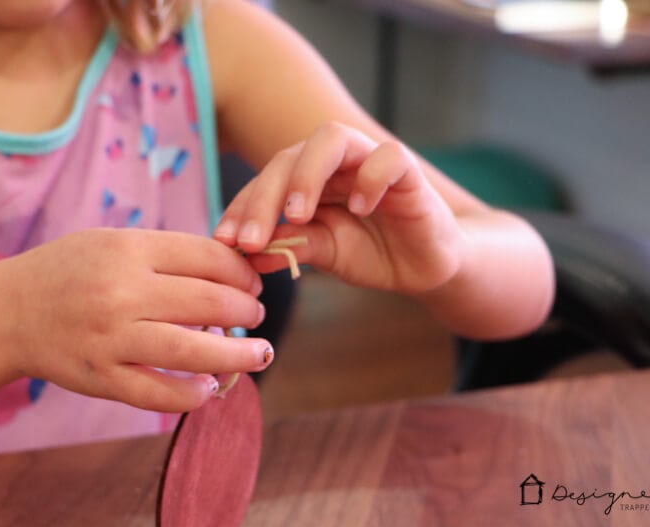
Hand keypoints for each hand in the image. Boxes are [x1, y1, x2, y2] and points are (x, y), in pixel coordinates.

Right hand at [0, 228, 271, 412]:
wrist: (8, 311)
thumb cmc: (70, 271)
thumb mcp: (113, 243)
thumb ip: (167, 254)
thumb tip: (232, 271)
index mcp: (129, 249)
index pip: (209, 258)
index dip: (243, 272)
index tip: (253, 283)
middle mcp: (121, 292)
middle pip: (210, 303)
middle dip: (247, 311)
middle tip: (257, 316)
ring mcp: (110, 339)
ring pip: (193, 353)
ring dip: (238, 356)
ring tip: (260, 354)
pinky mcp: (99, 378)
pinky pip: (157, 394)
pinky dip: (191, 395)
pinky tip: (209, 388)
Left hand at [214, 122, 467, 293]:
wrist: (424, 265)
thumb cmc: (372, 252)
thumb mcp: (325, 253)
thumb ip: (291, 247)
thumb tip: (245, 255)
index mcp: (307, 179)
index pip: (265, 181)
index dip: (241, 208)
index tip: (225, 241)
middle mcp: (333, 162)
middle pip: (288, 156)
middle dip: (263, 198)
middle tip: (251, 240)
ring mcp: (369, 160)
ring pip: (331, 138)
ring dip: (307, 175)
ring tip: (297, 215)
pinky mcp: (407, 170)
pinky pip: (387, 156)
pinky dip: (370, 178)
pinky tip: (359, 209)